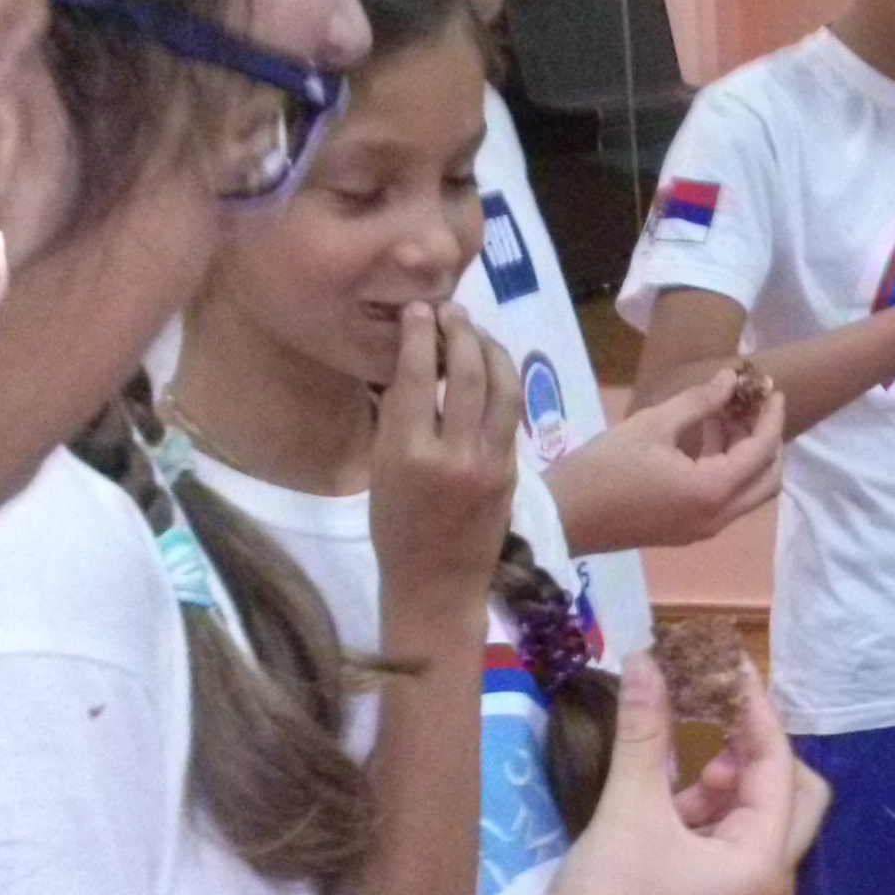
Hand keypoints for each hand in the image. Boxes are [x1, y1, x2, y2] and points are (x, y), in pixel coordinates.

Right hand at [371, 303, 521, 641]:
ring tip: (476, 331)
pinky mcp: (513, 471)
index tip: (418, 310)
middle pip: (465, 372)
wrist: (438, 585)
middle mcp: (453, 454)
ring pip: (502, 387)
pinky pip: (510, 414)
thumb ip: (398, 420)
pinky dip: (502, 383)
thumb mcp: (380, 472)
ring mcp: (490, 463)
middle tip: (450, 311)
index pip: (415, 376)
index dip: (418, 334)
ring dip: (491, 349)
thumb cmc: (396, 530)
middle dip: (459, 331)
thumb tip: (412, 364)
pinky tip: (491, 369)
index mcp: (407, 455)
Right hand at [456, 654, 826, 894]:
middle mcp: (761, 878)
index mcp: (761, 861)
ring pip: (753, 815)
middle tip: (722, 710)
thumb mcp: (629, 808)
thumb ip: (644, 732)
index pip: (779, 769)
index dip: (755, 711)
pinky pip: (720, 836)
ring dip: (730, 775)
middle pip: (792, 795)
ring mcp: (732, 891)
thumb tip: (647, 658)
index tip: (728, 664)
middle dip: (760, 748)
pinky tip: (666, 786)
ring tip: (693, 743)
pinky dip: (704, 803)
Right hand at [545, 366, 783, 554]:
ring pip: (748, 492)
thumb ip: (699, 401)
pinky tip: (708, 439)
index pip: (762, 451)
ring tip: (727, 413)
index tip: (773, 389)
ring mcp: (704, 530)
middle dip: (769, 440)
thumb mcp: (652, 424)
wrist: (563, 517)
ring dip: (748, 455)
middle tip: (755, 406)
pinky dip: (729, 471)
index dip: (771, 417)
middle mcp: (718, 517)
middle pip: (768, 480)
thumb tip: (730, 378)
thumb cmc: (604, 466)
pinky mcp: (687, 531)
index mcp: (713, 490)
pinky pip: (726, 501)